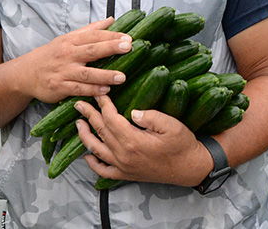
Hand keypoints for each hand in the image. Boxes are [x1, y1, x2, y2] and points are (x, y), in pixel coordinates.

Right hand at [16, 18, 131, 103]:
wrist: (26, 73)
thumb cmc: (52, 54)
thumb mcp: (69, 38)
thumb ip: (91, 30)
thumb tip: (111, 20)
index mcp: (71, 41)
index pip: (94, 35)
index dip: (112, 36)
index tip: (128, 37)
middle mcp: (68, 54)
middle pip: (92, 50)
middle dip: (111, 48)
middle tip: (128, 47)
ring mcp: (63, 71)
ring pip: (87, 73)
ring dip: (105, 75)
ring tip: (122, 76)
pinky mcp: (60, 87)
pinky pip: (79, 89)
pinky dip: (92, 90)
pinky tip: (105, 91)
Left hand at [75, 94, 212, 186]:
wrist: (189, 168)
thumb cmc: (182, 145)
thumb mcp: (172, 125)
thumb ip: (151, 116)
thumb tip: (133, 112)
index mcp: (133, 141)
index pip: (111, 119)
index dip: (103, 104)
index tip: (99, 93)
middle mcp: (124, 155)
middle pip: (100, 131)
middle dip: (89, 115)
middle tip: (79, 103)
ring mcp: (123, 167)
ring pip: (96, 150)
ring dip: (85, 135)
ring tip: (78, 123)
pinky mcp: (126, 175)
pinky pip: (103, 171)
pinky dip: (92, 163)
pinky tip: (87, 155)